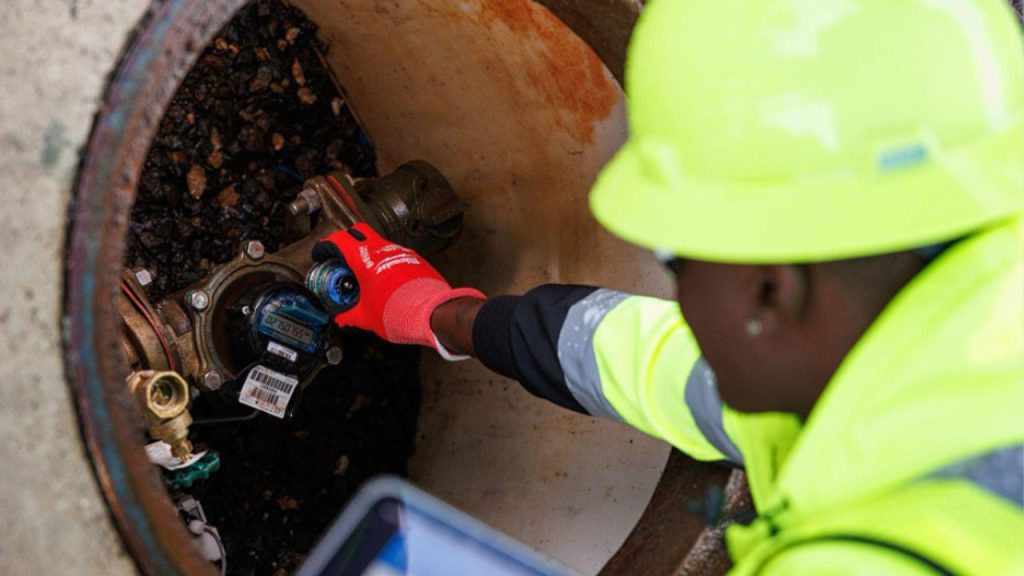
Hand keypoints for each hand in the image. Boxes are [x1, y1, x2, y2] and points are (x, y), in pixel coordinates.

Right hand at [312, 223, 484, 356]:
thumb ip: (349, 316)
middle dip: (347, 239)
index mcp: (363, 259)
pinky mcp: (415, 258)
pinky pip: (395, 253)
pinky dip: (386, 260)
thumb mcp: (366, 317)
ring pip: (379, 241)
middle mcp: (381, 249)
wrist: (432, 312)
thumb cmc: (398, 311)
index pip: (338, 239)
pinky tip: (386, 279)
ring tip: (365, 272)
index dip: (326, 245)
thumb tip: (341, 319)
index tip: (322, 254)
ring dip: (368, 251)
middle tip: (341, 257)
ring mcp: (400, 251)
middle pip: (359, 230)